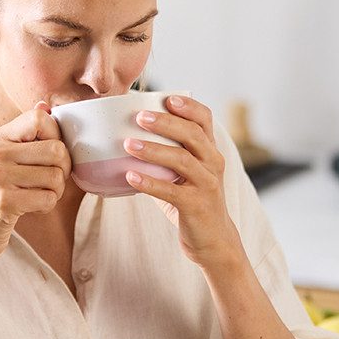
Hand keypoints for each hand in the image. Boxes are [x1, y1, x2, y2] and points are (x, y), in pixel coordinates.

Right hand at [0, 101, 70, 263]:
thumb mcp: (5, 161)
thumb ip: (26, 134)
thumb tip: (45, 105)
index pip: (41, 119)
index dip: (56, 137)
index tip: (48, 156)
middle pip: (57, 150)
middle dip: (63, 170)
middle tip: (48, 182)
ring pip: (57, 176)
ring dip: (55, 192)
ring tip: (36, 196)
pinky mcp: (3, 201)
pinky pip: (48, 198)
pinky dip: (47, 206)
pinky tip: (30, 208)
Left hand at [123, 95, 242, 268]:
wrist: (212, 240)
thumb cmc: (191, 201)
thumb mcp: (184, 174)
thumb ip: (166, 155)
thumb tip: (125, 135)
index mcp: (210, 151)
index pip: (205, 119)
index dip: (189, 106)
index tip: (168, 98)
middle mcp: (213, 163)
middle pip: (192, 135)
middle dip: (165, 123)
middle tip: (139, 117)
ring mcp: (207, 184)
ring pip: (182, 160)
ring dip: (153, 150)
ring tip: (128, 144)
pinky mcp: (196, 205)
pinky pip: (170, 191)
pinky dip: (149, 183)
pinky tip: (130, 176)